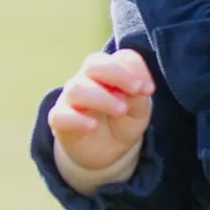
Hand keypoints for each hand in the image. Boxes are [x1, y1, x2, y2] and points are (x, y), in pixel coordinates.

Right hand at [47, 48, 154, 171]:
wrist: (107, 151)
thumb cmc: (123, 121)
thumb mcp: (138, 111)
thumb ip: (137, 98)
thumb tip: (132, 91)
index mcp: (111, 72)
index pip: (121, 58)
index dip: (136, 69)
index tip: (149, 89)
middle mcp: (88, 80)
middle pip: (94, 64)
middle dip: (117, 74)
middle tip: (136, 91)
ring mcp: (72, 99)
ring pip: (77, 89)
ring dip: (101, 98)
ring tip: (120, 111)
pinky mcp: (61, 121)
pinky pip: (60, 116)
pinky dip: (76, 120)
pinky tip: (92, 126)